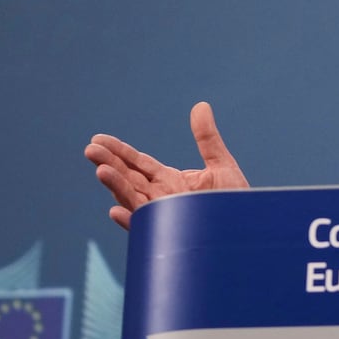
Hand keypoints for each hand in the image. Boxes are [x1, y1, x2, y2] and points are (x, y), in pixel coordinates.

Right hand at [84, 101, 248, 229]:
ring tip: (100, 171)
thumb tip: (200, 106)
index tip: (98, 139)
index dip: (119, 151)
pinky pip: (147, 228)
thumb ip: (206, 138)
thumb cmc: (235, 201)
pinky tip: (117, 211)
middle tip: (90, 149)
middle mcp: (161, 198)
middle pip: (129, 178)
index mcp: (170, 180)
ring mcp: (164, 216)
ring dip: (116, 187)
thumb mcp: (221, 165)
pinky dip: (131, 221)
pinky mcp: (171, 233)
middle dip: (110, 164)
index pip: (138, 164)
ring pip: (134, 200)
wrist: (249, 231)